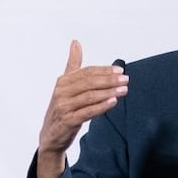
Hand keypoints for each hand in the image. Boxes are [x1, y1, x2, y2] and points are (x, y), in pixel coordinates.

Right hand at [35, 40, 127, 177]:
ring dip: (109, 92)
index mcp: (63, 81)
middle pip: (89, 83)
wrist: (51, 135)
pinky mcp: (68, 121)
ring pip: (90, 96)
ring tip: (124, 89)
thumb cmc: (63, 107)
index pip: (86, 72)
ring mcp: (64, 107)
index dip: (103, 70)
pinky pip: (87, 112)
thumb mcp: (66, 85)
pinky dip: (101, 106)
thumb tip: (76, 42)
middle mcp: (61, 92)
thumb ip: (73, 64)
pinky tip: (113, 102)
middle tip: (125, 79)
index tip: (119, 69)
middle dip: (109, 80)